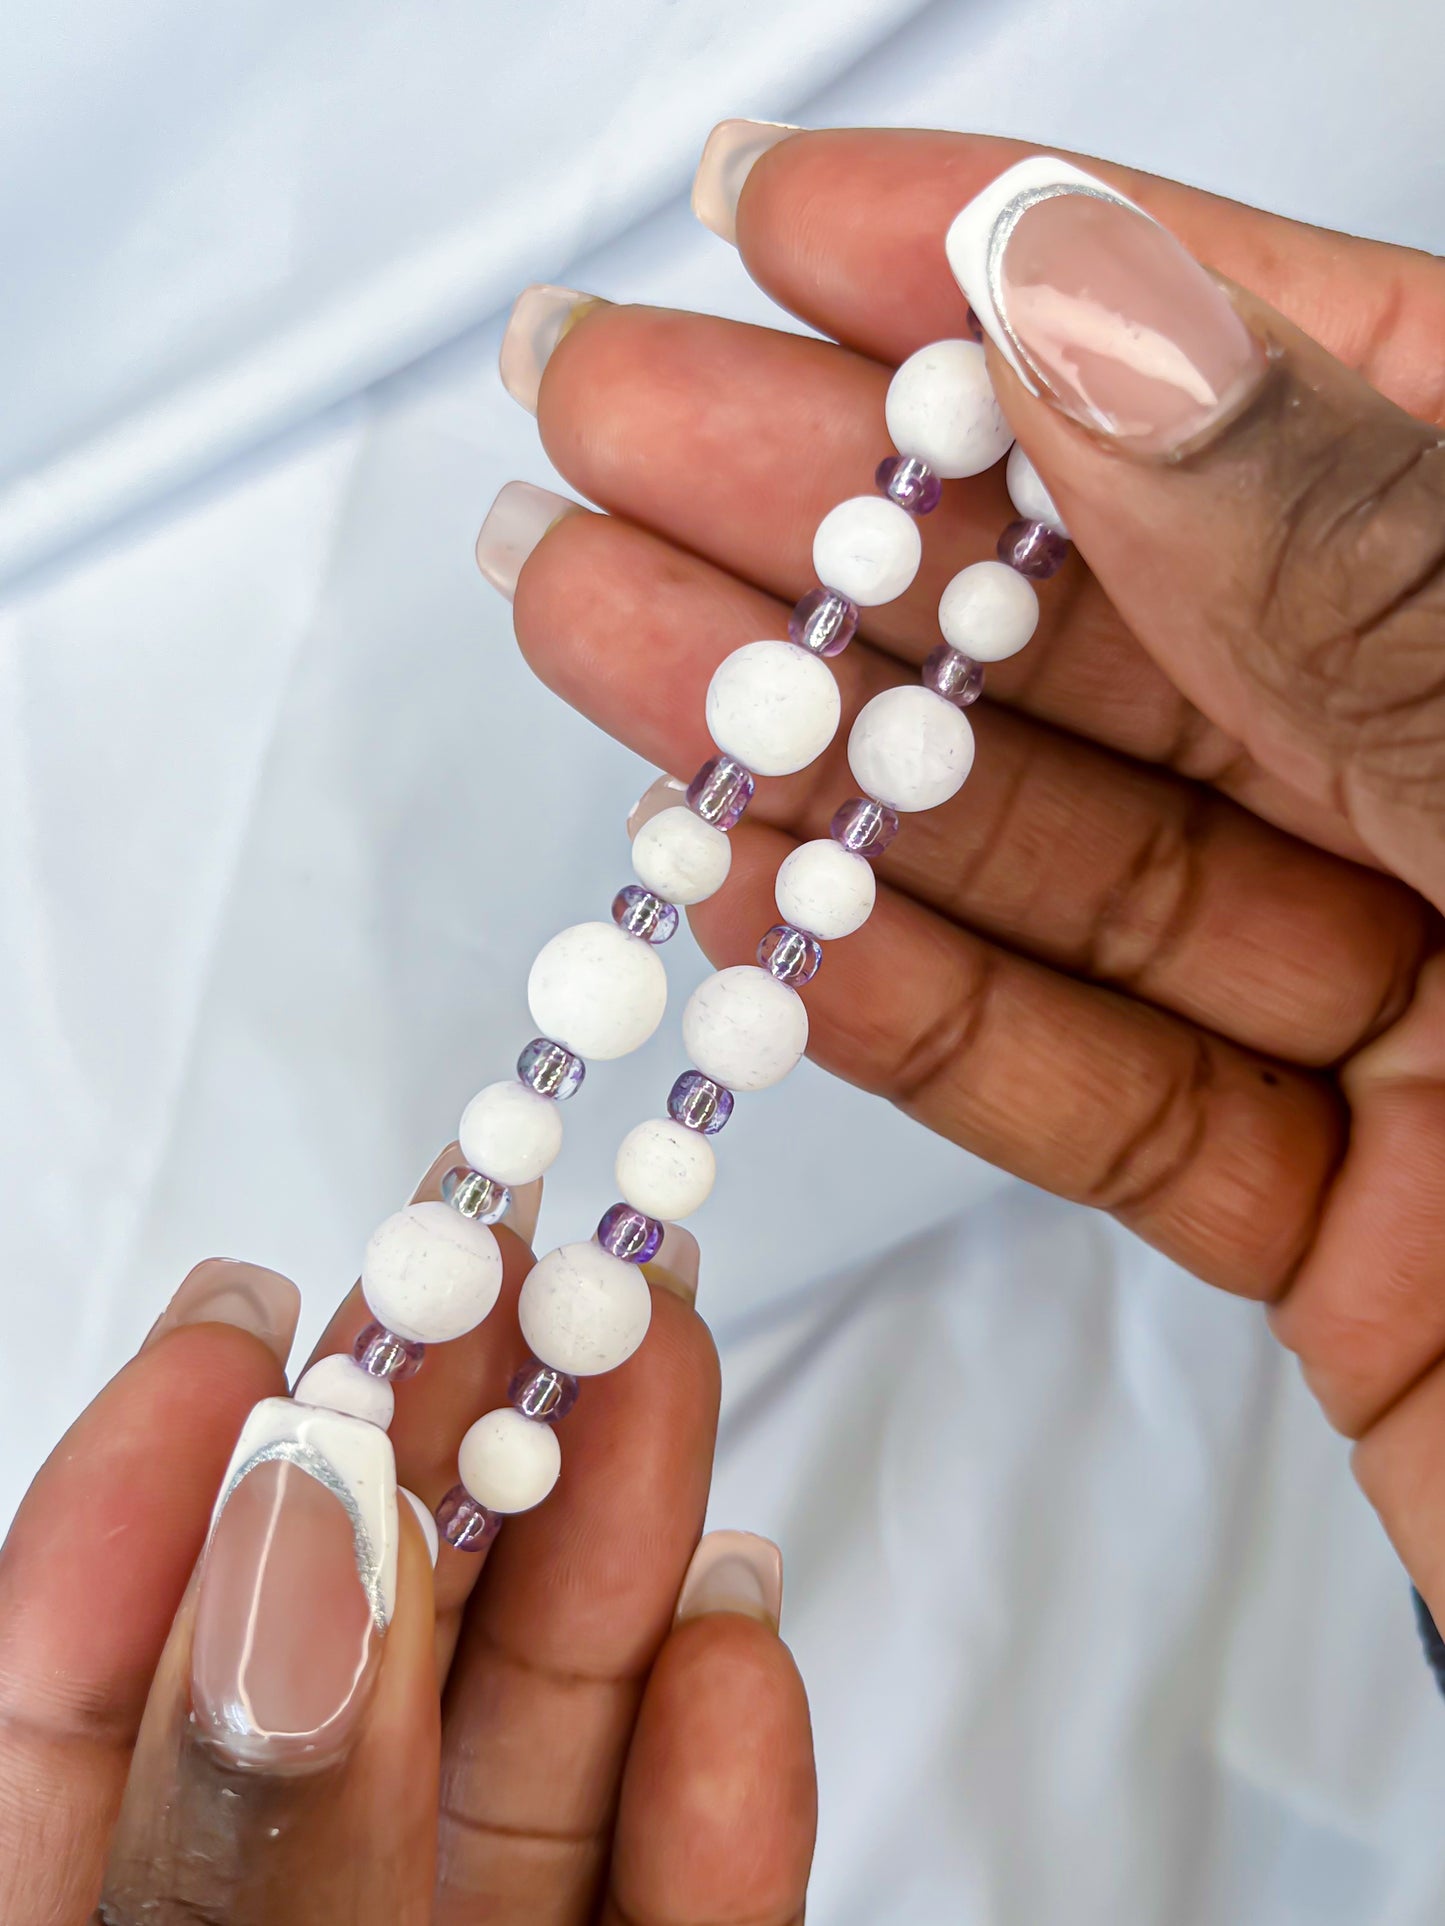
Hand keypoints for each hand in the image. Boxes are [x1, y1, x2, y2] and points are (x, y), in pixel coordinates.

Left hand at [0, 1149, 815, 1923]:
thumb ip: (241, 1845)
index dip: (154, 1498)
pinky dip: (723, 1801)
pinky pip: (681, 1921)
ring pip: (538, 1761)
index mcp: (108, 1919)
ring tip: (657, 1357)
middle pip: (357, 1675)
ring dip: (613, 1553)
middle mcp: (297, 1920)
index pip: (73, 1709)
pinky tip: (735, 1658)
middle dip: (445, 1452)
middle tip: (514, 1263)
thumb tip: (297, 1536)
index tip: (240, 1310)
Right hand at [498, 128, 1444, 1619]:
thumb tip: (1092, 307)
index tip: (790, 223)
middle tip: (620, 426)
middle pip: (1150, 619)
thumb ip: (1375, 572)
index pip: (1315, 382)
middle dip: (855, 519)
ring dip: (837, 769)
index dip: (1030, 280)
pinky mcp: (1361, 1231)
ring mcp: (1444, 1017)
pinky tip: (761, 915)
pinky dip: (929, 1021)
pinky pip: (1115, 1097)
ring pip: (1093, 859)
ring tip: (610, 646)